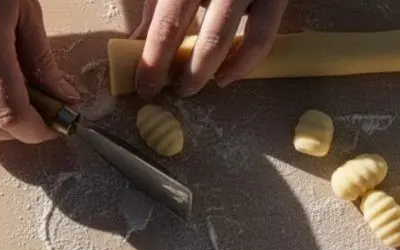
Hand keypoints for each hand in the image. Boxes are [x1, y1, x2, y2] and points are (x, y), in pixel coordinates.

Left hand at [132, 0, 286, 97]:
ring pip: (229, 40)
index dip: (154, 61)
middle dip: (187, 74)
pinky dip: (243, 64)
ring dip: (209, 72)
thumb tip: (138, 44)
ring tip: (194, 87)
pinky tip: (227, 76)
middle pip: (203, 37)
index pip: (167, 24)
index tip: (145, 86)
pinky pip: (262, 38)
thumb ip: (157, 6)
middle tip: (175, 91)